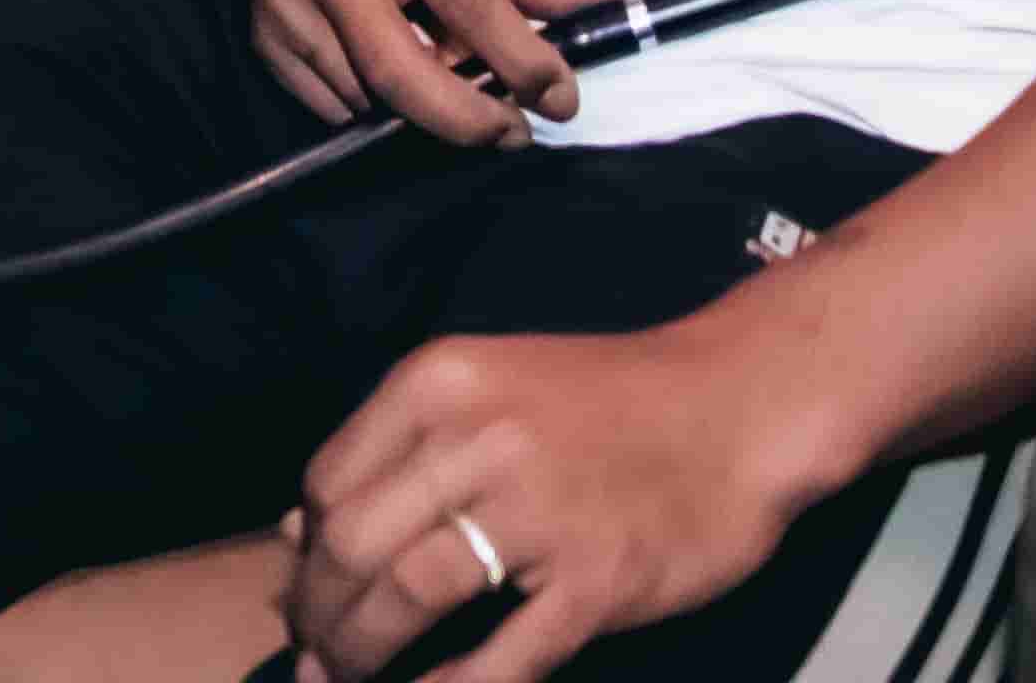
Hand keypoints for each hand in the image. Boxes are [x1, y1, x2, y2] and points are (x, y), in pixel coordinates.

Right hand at [253, 0, 623, 146]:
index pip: (469, 7)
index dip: (523, 63)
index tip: (561, 99)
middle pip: (402, 74)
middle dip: (467, 121)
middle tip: (512, 133)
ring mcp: (287, 1)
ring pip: (367, 97)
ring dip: (420, 108)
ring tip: (447, 76)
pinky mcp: (263, 31)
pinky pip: (327, 104)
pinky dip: (371, 105)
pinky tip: (393, 68)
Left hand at [285, 314, 858, 682]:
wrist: (740, 404)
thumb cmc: (609, 403)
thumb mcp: (487, 388)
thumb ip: (395, 449)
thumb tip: (296, 530)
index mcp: (439, 384)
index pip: (326, 482)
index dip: (304, 556)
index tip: (303, 596)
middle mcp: (476, 439)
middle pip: (350, 546)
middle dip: (317, 617)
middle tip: (313, 658)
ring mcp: (538, 513)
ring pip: (407, 596)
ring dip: (361, 657)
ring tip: (346, 682)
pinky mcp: (595, 583)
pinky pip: (499, 658)